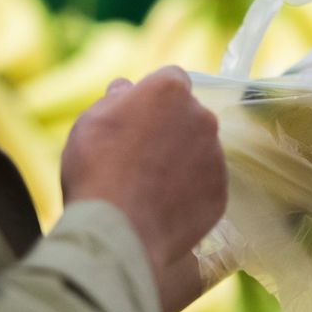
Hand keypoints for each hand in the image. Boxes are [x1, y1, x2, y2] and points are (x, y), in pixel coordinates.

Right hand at [61, 68, 227, 281]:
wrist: (119, 231)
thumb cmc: (97, 169)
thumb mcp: (91, 121)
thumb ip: (116, 99)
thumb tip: (126, 88)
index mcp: (170, 91)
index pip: (171, 80)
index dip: (153, 98)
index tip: (138, 116)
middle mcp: (202, 118)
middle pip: (189, 115)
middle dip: (170, 129)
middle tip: (139, 156)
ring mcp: (216, 157)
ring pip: (200, 151)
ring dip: (181, 161)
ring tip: (148, 188)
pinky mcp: (220, 192)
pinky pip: (205, 186)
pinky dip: (189, 193)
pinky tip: (162, 207)